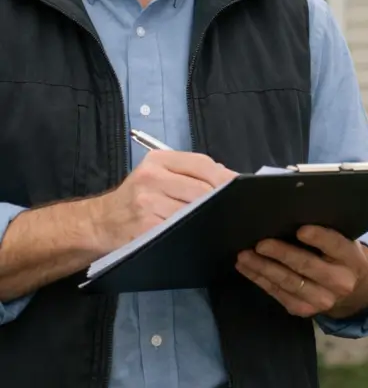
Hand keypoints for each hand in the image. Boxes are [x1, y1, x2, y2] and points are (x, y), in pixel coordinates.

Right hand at [90, 151, 236, 253]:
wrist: (99, 222)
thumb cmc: (136, 197)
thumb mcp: (157, 174)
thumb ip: (189, 172)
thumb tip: (229, 178)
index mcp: (158, 160)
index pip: (201, 163)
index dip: (225, 176)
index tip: (242, 186)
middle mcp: (151, 177)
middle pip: (201, 188)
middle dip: (221, 199)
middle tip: (237, 208)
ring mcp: (147, 203)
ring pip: (193, 210)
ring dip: (210, 217)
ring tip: (223, 221)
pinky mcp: (145, 227)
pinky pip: (180, 229)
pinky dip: (194, 231)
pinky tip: (202, 233)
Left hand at [235, 226, 367, 319]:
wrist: (353, 289)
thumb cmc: (340, 254)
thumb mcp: (343, 239)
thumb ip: (326, 229)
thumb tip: (293, 209)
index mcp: (351, 258)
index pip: (335, 245)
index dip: (318, 238)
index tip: (300, 230)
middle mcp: (340, 281)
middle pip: (307, 265)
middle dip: (281, 254)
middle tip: (260, 243)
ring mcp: (322, 300)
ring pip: (288, 282)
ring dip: (263, 268)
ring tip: (244, 256)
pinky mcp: (304, 309)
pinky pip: (278, 294)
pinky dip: (261, 280)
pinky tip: (248, 269)